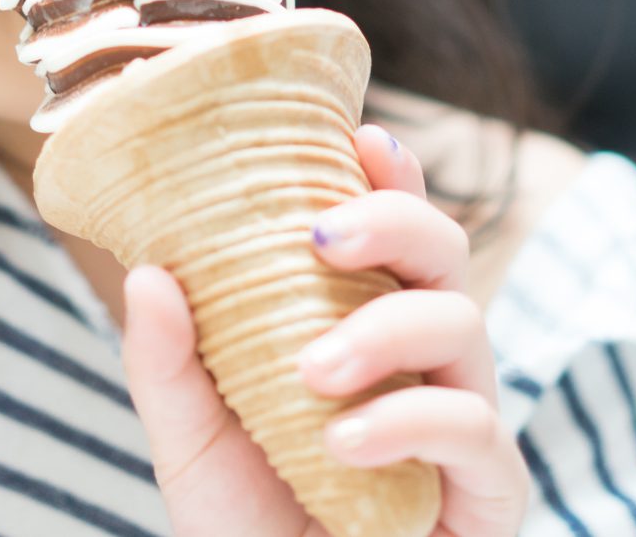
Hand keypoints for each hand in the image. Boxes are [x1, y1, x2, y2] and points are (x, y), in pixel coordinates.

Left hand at [122, 124, 528, 536]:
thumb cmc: (248, 523)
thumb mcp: (190, 440)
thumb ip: (170, 362)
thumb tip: (146, 272)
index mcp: (362, 325)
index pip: (389, 232)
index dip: (389, 177)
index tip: (361, 137)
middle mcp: (422, 361)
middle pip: (442, 251)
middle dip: (393, 221)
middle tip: (319, 236)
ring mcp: (462, 419)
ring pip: (464, 323)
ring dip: (384, 331)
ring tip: (311, 373)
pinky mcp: (490, 489)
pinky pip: (476, 428)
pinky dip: (410, 422)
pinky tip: (347, 441)